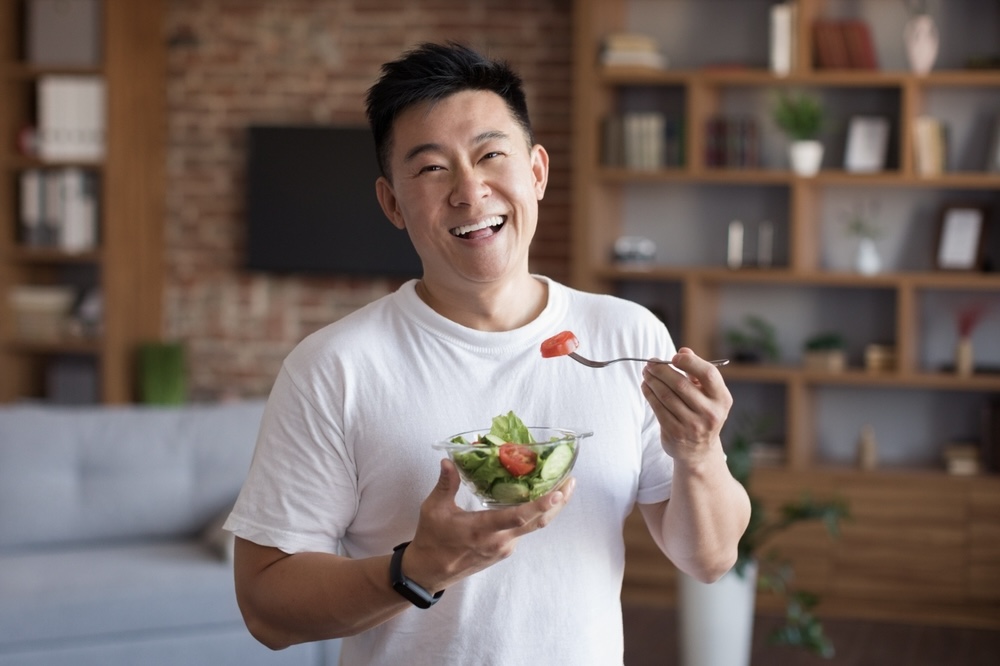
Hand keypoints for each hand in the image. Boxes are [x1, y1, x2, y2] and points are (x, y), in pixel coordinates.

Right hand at [401, 459, 574, 591]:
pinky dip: (534, 515)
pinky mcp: (503, 551)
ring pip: (533, 527)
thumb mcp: (434, 509)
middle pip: (537, 522)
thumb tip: (448, 461)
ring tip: (561, 486)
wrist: (429, 572)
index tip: (559, 492)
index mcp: (482, 530)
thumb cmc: (431, 539)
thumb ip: (446, 484)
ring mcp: (504, 548)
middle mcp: (499, 541)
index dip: (541, 505)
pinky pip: (524, 531)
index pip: (518, 517)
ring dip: (549, 508)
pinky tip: (537, 500)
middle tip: (571, 480)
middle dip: (558, 502)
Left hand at [641, 347, 732, 463]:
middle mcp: (710, 413)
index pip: (708, 374)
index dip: (690, 362)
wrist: (699, 450)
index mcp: (722, 399)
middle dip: (662, 370)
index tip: (674, 356)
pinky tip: (645, 386)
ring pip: (666, 396)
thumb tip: (684, 350)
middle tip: (650, 363)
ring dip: (652, 381)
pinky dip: (649, 394)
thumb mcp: (708, 394)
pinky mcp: (675, 433)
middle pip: (681, 384)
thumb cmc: (702, 413)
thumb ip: (697, 372)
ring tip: (646, 373)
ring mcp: (693, 425)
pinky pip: (658, 408)